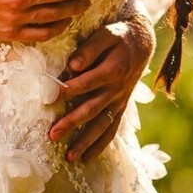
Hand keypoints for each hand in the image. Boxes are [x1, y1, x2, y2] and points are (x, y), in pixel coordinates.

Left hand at [47, 12, 154, 161]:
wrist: (142, 43)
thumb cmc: (119, 36)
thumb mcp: (107, 34)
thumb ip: (90, 48)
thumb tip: (73, 65)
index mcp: (112, 70)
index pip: (87, 83)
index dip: (68, 89)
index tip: (50, 97)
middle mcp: (116, 90)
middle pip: (91, 109)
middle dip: (71, 123)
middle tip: (52, 134)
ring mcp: (119, 101)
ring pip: (101, 125)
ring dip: (85, 141)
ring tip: (69, 156)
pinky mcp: (120, 108)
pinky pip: (111, 129)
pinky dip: (100, 145)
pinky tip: (87, 157)